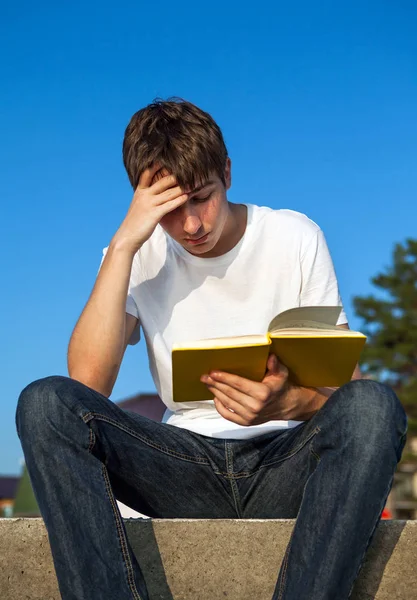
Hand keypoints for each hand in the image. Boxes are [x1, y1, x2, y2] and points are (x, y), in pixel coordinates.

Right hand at [112, 164, 187, 252]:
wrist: (127, 237)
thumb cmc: (134, 223)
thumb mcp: (138, 206)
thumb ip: (145, 198)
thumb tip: (154, 193)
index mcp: (140, 192)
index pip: (148, 173)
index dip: (157, 165)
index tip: (167, 158)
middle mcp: (144, 195)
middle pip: (163, 181)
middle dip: (177, 175)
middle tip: (189, 169)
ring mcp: (149, 204)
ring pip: (169, 192)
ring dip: (182, 187)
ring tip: (194, 182)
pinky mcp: (154, 214)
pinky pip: (169, 205)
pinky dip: (179, 200)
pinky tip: (187, 197)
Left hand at [200, 354, 326, 425]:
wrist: (286, 405)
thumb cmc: (280, 387)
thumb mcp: (281, 373)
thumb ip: (275, 365)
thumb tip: (271, 357)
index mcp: (263, 393)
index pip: (239, 384)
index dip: (225, 378)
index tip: (213, 372)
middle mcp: (255, 406)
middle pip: (230, 393)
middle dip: (215, 384)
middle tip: (205, 376)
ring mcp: (250, 416)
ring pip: (227, 402)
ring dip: (215, 392)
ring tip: (208, 384)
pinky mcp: (246, 422)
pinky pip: (228, 415)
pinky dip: (219, 406)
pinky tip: (216, 397)